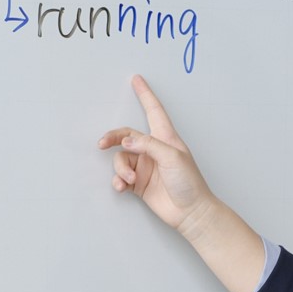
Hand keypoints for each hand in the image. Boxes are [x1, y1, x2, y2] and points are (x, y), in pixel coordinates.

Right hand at [97, 74, 212, 231]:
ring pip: (121, 158)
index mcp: (166, 139)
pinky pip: (120, 176)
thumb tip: (126, 140)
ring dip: (121, 168)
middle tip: (102, 144)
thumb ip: (148, 145)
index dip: (145, 95)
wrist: (190, 212)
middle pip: (126, 135)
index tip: (137, 80)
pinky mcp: (139, 183)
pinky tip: (122, 187)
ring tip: (130, 179)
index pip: (154, 111)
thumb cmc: (189, 183)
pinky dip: (118, 180)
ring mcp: (145, 166)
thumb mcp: (172, 157)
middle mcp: (153, 150)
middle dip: (113, 138)